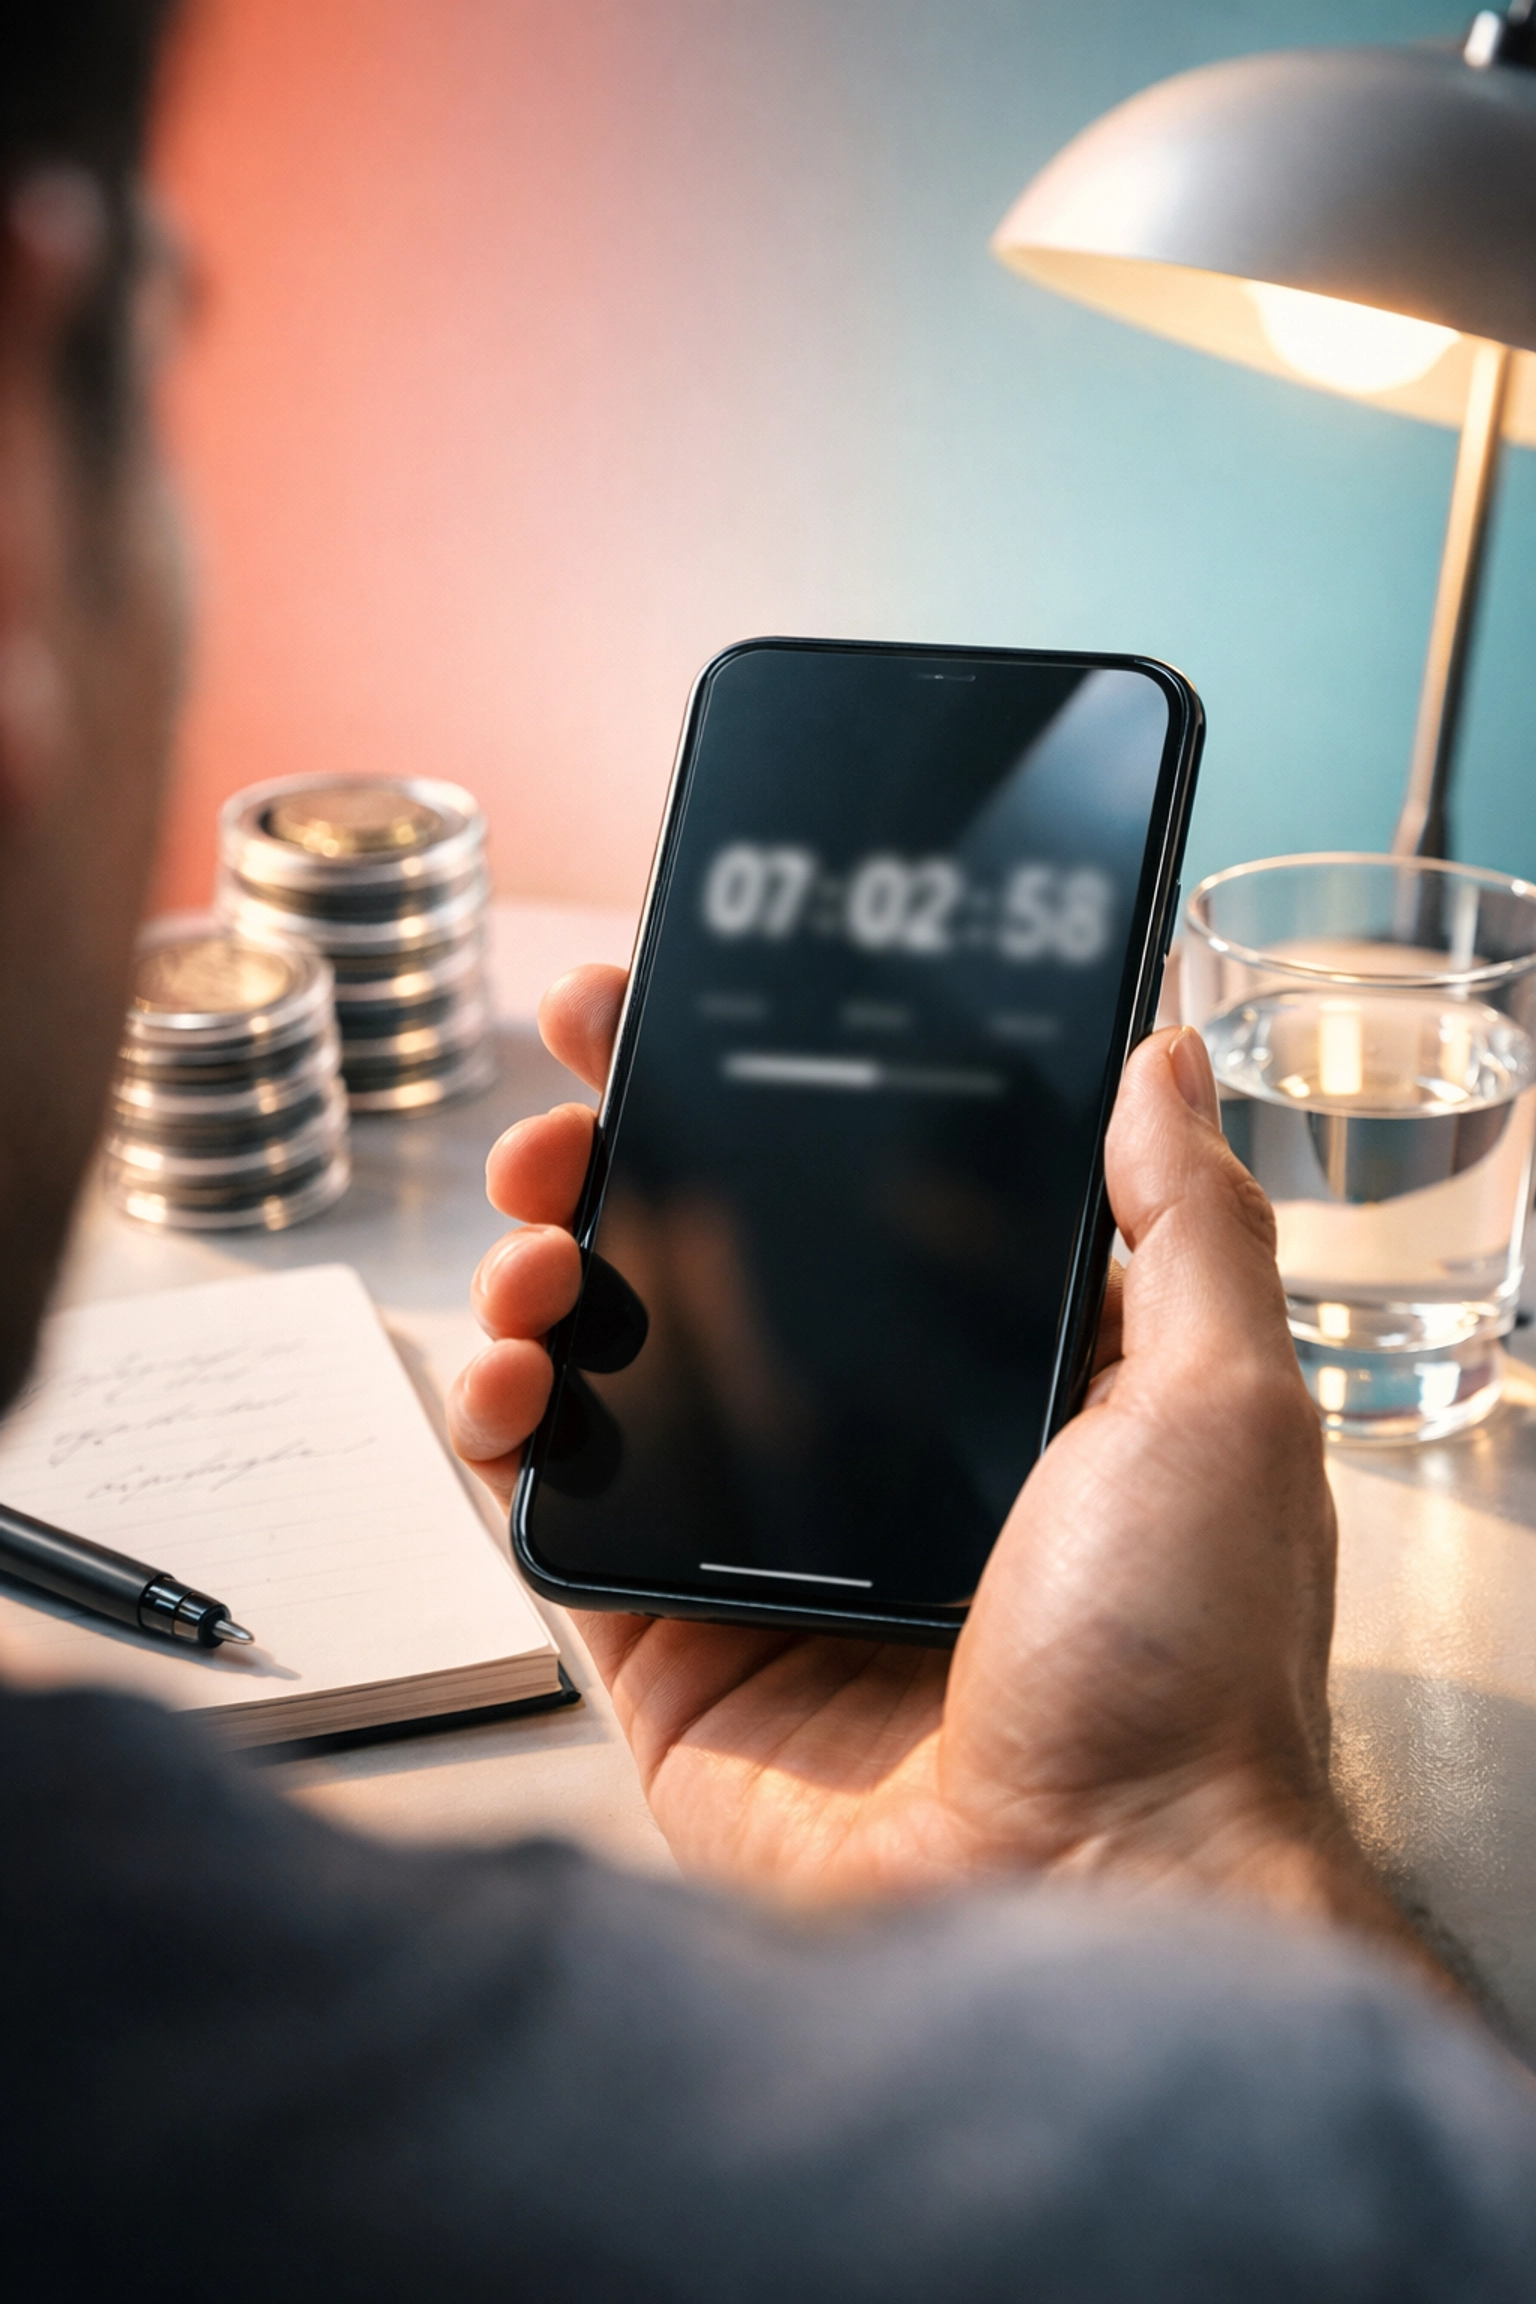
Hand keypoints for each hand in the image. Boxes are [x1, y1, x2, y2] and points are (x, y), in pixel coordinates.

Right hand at [450, 970, 1437, 1983]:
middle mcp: (876, 1450)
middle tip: (566, 1118)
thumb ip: (1184, 1222)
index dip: (771, 1099)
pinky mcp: (676, 1644)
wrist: (1087, 1895)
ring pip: (617, 1374)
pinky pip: (563, 1514)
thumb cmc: (1184, 1662)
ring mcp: (767, 1547)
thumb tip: (1160, 1055)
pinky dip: (504, 1434)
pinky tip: (497, 1380)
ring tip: (530, 1249)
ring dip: (545, 1282)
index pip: (863, 1201)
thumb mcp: (1220, 1405)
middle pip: (714, 1270)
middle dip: (622, 1170)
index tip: (688, 1016)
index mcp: (1000, 1382)